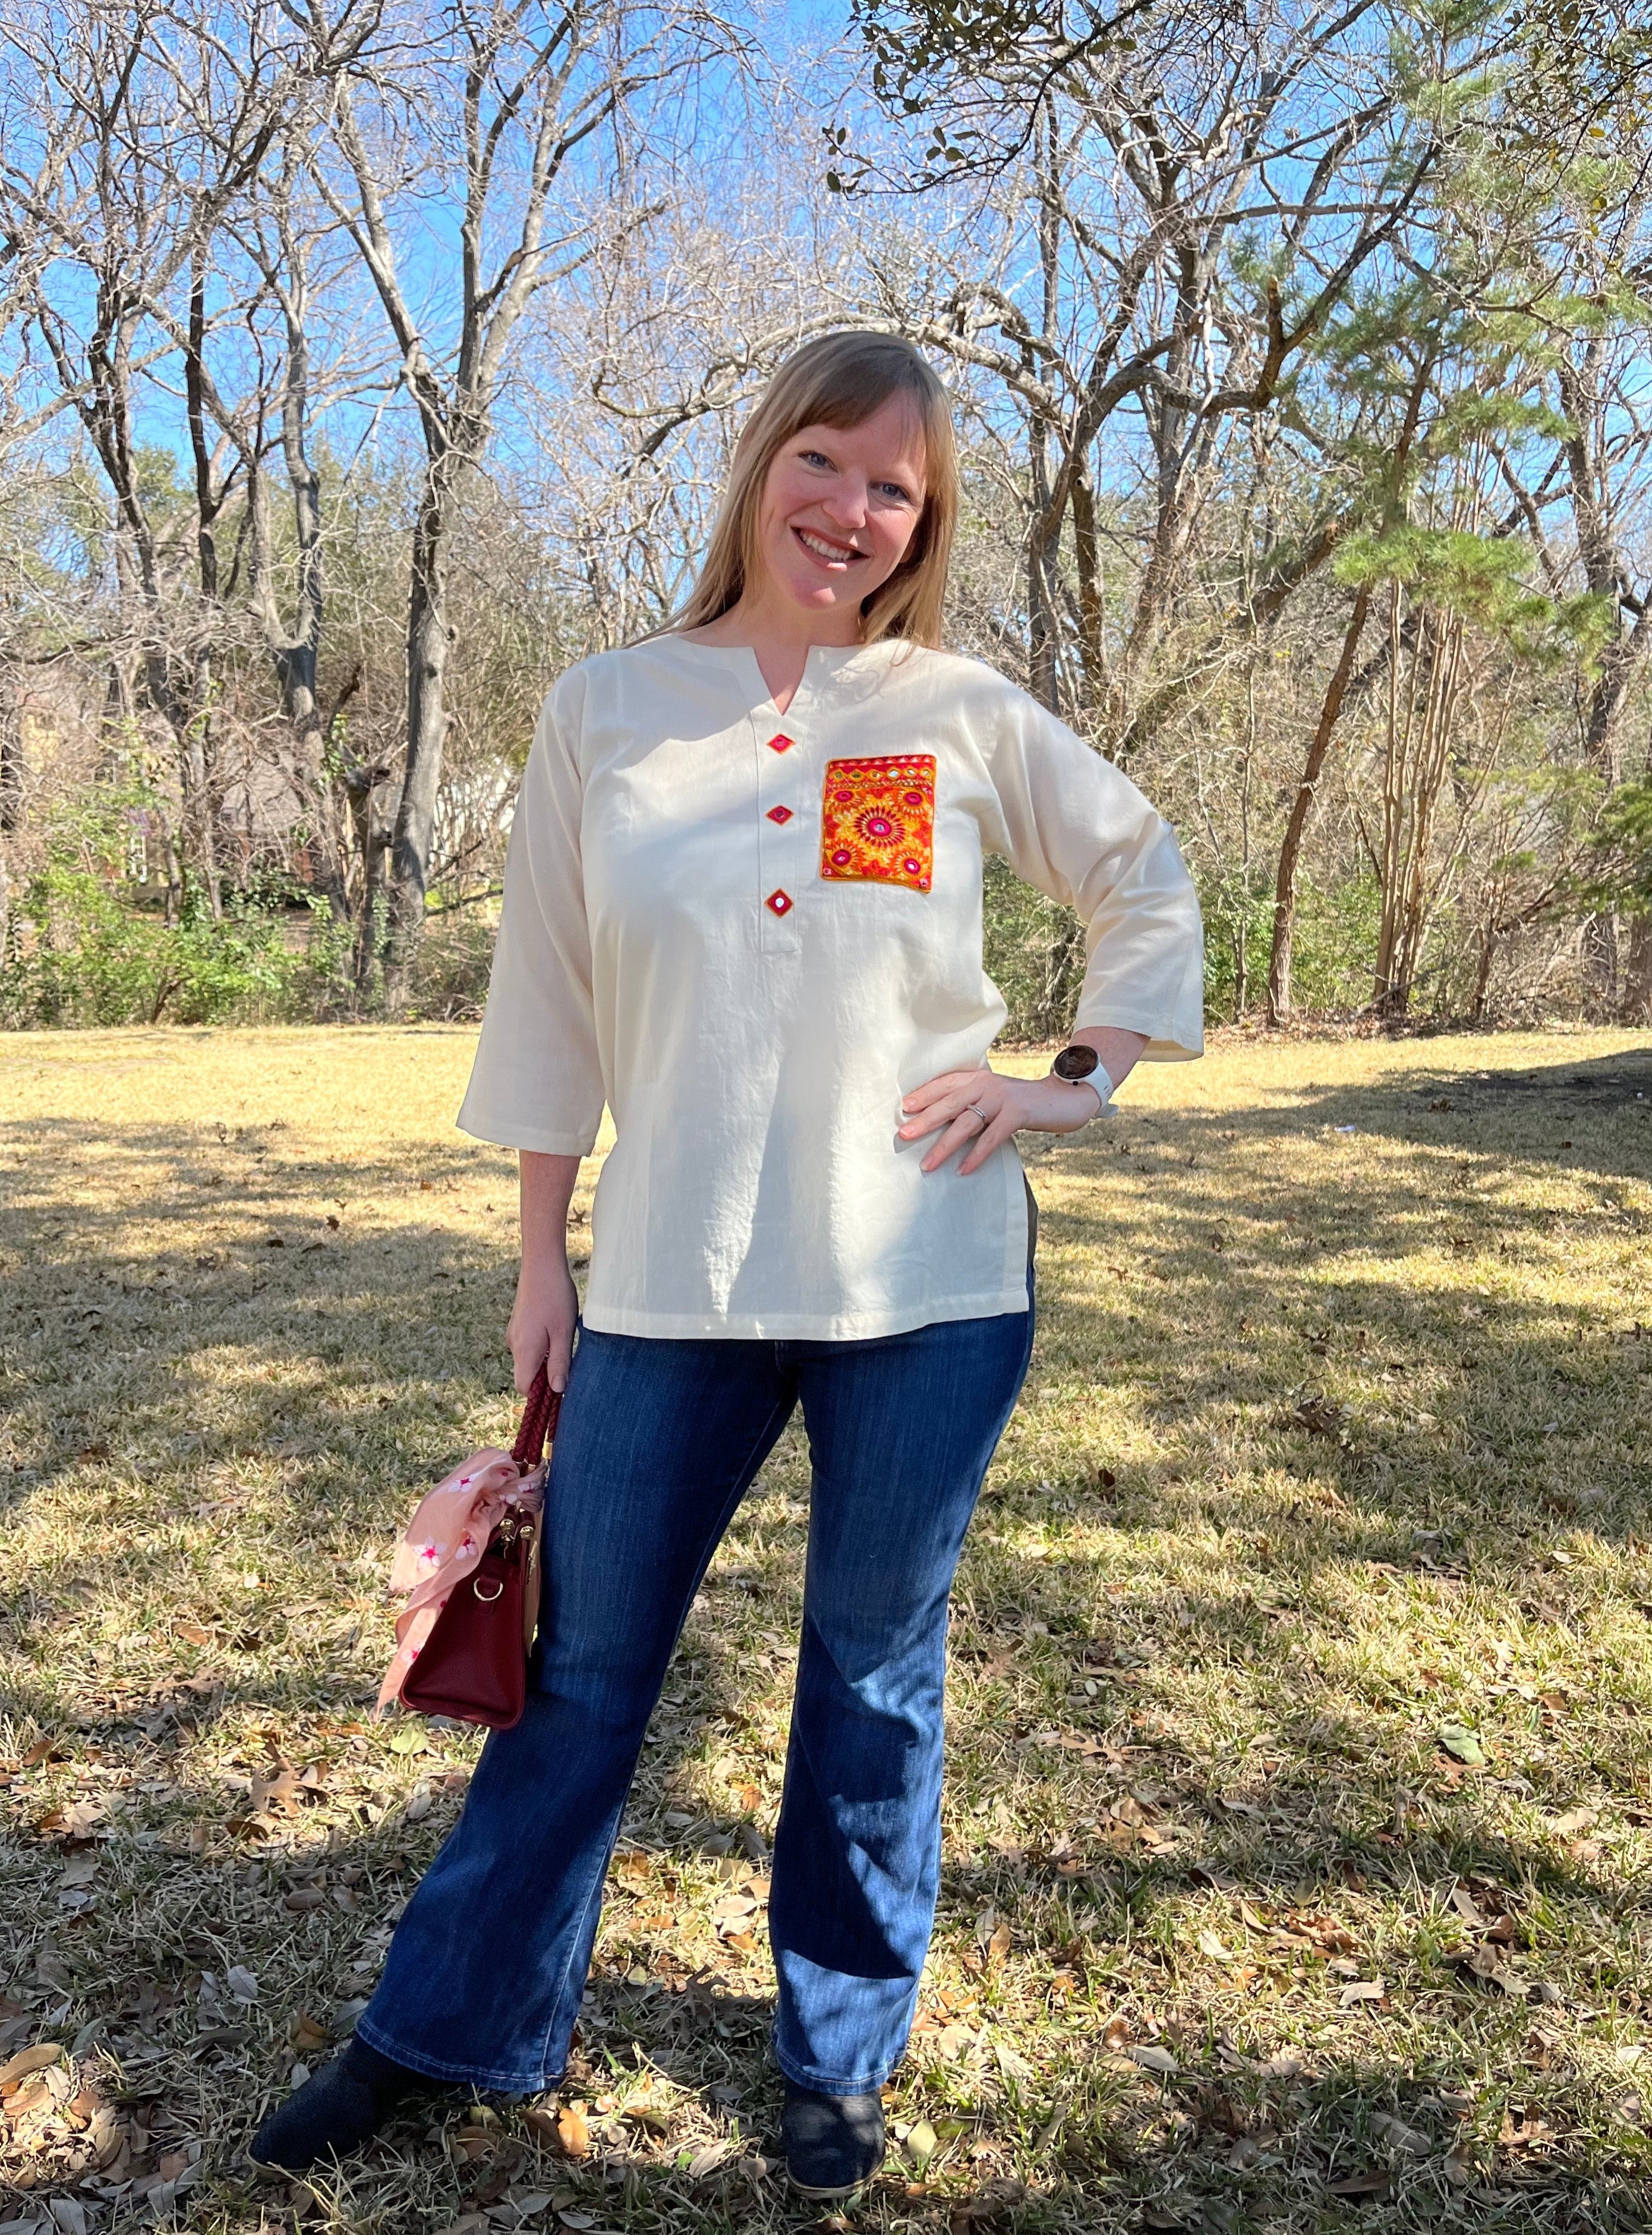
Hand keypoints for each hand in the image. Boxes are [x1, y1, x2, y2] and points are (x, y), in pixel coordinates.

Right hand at [506, 1252, 577, 1394]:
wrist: (542, 1263)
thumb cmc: (556, 1296)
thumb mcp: (563, 1333)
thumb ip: (560, 1363)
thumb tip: (558, 1390)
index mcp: (524, 1350)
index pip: (524, 1387)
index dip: (541, 1394)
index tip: (561, 1388)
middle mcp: (514, 1344)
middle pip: (526, 1374)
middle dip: (545, 1376)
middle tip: (569, 1362)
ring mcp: (514, 1332)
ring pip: (528, 1359)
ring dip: (545, 1359)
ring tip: (564, 1340)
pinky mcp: (518, 1323)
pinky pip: (528, 1345)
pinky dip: (541, 1346)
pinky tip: (556, 1329)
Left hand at [898, 1066, 1102, 1175]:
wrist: (1064, 1098)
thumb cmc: (1021, 1104)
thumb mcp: (993, 1098)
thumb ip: (972, 1104)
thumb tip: (940, 1122)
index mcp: (977, 1077)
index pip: (945, 1084)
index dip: (924, 1094)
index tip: (904, 1109)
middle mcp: (986, 1084)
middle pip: (950, 1102)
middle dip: (925, 1120)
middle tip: (904, 1134)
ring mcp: (1002, 1098)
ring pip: (967, 1122)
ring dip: (945, 1145)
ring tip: (927, 1164)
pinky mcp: (1017, 1113)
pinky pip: (992, 1137)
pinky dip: (976, 1155)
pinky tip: (963, 1170)